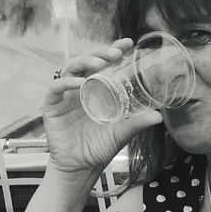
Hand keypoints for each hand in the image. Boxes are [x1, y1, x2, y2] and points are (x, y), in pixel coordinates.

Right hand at [43, 38, 163, 176]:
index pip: (103, 64)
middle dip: (100, 53)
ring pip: (71, 67)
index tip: (128, 43)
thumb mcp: (121, 133)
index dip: (113, 50)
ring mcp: (65, 94)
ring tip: (101, 64)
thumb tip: (159, 116)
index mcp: (96, 89)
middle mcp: (79, 87)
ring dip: (85, 62)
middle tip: (116, 53)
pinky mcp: (51, 104)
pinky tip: (80, 84)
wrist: (80, 168)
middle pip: (87, 60)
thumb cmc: (98, 149)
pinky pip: (57, 86)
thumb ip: (137, 123)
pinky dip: (68, 82)